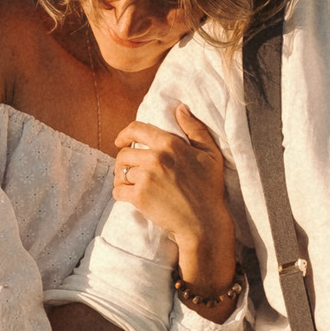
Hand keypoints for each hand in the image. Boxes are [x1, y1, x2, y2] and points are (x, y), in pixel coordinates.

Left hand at [113, 103, 234, 291]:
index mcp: (171, 144)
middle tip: (129, 170)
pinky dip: (120, 193)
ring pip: (120, 172)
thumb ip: (195, 129)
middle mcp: (156, 158)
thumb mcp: (211, 154)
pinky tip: (128, 197)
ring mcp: (146, 178)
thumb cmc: (209, 189)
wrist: (204, 223)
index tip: (120, 141)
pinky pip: (118, 191)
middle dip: (124, 161)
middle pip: (124, 154)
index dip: (125, 134)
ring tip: (130, 184)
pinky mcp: (139, 197)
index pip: (137, 129)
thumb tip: (180, 108)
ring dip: (122, 178)